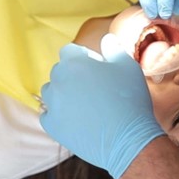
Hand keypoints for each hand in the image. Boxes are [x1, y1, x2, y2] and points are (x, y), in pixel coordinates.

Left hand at [40, 34, 164, 178]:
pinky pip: (48, 115)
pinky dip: (59, 115)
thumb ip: (114, 48)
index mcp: (73, 63)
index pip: (70, 51)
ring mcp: (53, 105)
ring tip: (84, 104)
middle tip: (96, 88)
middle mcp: (57, 81)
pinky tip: (76, 118)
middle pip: (60, 71)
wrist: (128, 140)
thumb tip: (106, 39)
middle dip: (74, 75)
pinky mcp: (52, 126)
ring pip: (51, 92)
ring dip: (64, 93)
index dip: (85, 57)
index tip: (99, 68)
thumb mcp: (128, 66)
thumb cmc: (129, 99)